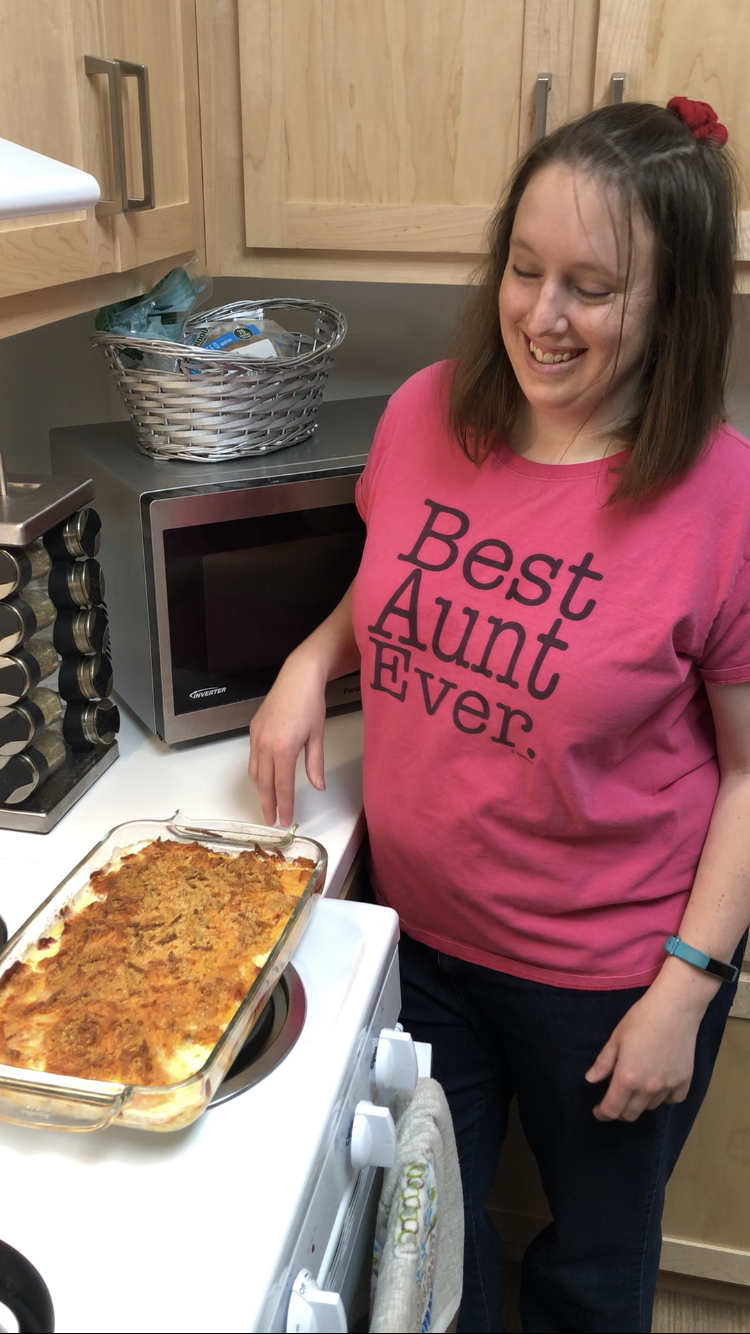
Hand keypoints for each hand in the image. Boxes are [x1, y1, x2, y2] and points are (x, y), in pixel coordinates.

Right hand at [248, 651, 327, 825]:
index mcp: (284, 748)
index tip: (285, 820)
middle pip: (264, 783)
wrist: (298, 677)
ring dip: (260, 789)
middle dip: (267, 803)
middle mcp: (265, 744)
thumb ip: (315, 764)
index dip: (284, 805)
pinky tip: (264, 778)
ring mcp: (257, 736)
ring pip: (254, 772)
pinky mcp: (253, 729)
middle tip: (270, 820)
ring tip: (268, 803)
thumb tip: (318, 786)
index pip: (282, 785)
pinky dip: (257, 772)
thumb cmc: (311, 704)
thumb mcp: (317, 736)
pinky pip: (252, 758)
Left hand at [584, 982, 704, 1121]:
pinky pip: (673, 1100)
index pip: (612, 1109)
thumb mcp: (616, 1039)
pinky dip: (664, 1098)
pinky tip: (660, 1085)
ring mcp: (668, 1086)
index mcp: (627, 1078)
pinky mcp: (685, 1081)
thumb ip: (603, 1063)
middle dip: (619, 1111)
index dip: (603, 1113)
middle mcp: (648, 1088)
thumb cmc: (641, 1019)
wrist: (674, 1009)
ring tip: (637, 1088)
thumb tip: (591, 1080)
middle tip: (615, 1100)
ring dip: (640, 1103)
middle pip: (631, 1114)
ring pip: (651, 1107)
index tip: (598, 1111)